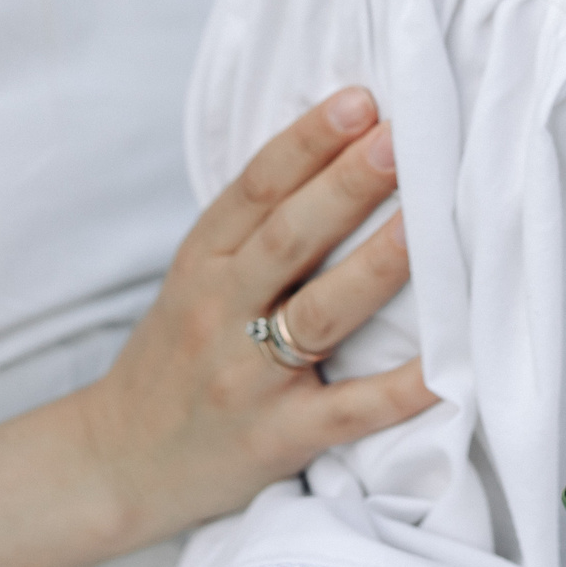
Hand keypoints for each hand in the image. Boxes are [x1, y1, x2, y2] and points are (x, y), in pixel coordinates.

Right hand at [70, 88, 432, 545]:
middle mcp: (219, 312)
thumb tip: (336, 155)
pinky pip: (348, 410)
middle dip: (346, 186)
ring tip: (425, 223)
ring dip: (375, 266)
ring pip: (320, 313)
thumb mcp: (192, 280)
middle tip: (399, 139)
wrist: (117, 465)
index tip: (359, 101)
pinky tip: (448, 367)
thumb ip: (251, 231)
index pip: (256, 190)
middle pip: (288, 238)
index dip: (307, 142)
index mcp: (201, 264)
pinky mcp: (277, 437)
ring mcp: (247, 377)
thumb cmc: (174, 359)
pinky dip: (400, 390)